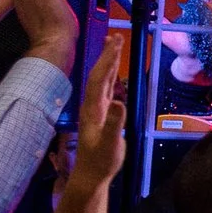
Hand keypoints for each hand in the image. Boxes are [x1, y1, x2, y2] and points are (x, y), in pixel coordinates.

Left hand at [63, 45, 124, 195]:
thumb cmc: (101, 161)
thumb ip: (115, 123)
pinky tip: (114, 75)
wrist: (90, 175)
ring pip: (102, 81)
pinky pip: (107, 91)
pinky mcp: (102, 116)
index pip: (101, 78)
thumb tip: (120, 102)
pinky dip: (111, 78)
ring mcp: (96, 111)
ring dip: (108, 64)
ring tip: (113, 49)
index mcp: (94, 108)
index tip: (116, 42)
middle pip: (100, 75)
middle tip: (115, 37)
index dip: (108, 59)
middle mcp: (93, 106)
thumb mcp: (111, 143)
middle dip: (107, 56)